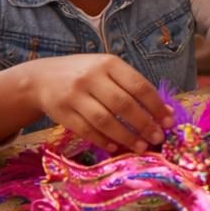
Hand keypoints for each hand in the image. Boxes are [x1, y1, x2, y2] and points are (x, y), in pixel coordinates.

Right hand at [24, 55, 171, 153]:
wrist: (41, 78)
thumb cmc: (84, 74)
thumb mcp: (108, 71)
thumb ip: (134, 87)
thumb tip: (165, 111)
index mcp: (108, 63)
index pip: (138, 86)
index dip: (156, 106)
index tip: (169, 121)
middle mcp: (90, 77)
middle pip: (123, 104)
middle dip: (144, 124)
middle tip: (158, 138)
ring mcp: (74, 95)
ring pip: (104, 120)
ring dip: (126, 136)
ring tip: (141, 147)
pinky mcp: (61, 113)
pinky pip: (86, 130)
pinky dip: (103, 140)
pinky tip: (117, 147)